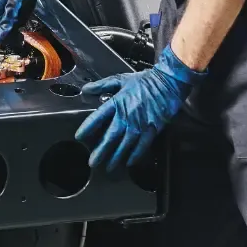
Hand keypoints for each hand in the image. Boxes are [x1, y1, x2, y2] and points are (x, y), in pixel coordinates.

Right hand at [0, 0, 51, 42]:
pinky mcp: (7, 0)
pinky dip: (19, 15)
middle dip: (12, 30)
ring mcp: (0, 4)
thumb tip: (2, 38)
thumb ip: (8, 22)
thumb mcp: (16, 4)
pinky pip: (11, 14)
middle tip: (24, 26)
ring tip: (25, 13)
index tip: (18, 40)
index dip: (5, 39)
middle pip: (0, 28)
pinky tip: (25, 9)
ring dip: (17, 22)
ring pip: (6, 22)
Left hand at [75, 45, 206, 173]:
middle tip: (92, 162)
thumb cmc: (144, 81)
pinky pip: (142, 146)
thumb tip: (86, 89)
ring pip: (124, 145)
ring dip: (116, 157)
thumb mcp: (120, 79)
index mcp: (117, 102)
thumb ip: (102, 85)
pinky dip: (135, 155)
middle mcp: (126, 116)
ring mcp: (139, 124)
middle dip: (100, 151)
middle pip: (110, 137)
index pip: (97, 117)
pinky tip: (129, 162)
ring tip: (108, 167)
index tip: (79, 137)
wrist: (168, 83)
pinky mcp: (152, 130)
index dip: (87, 128)